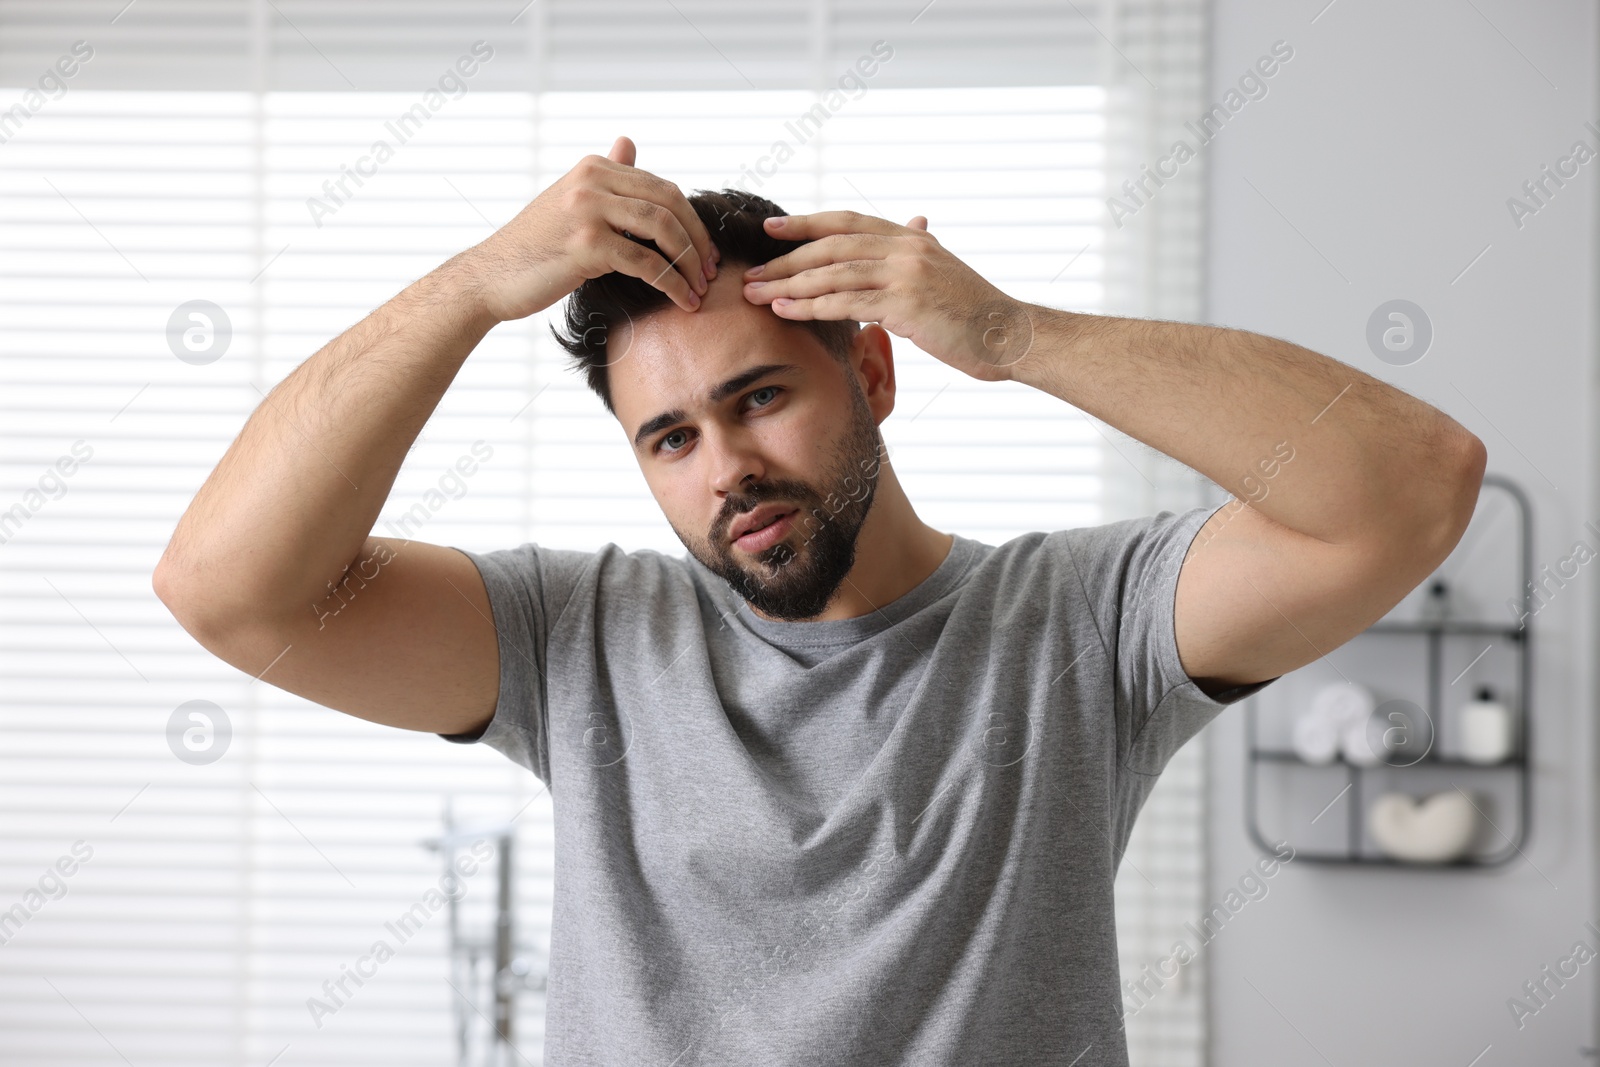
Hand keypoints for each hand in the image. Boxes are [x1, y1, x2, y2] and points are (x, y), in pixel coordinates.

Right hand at [463, 136, 718, 321]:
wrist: (489, 277)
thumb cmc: (534, 248)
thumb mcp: (570, 202)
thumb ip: (605, 177)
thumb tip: (628, 143)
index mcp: (594, 168)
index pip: (663, 188)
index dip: (693, 221)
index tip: (707, 252)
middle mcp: (592, 180)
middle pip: (670, 204)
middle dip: (699, 240)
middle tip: (712, 271)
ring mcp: (588, 210)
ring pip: (663, 229)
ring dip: (690, 262)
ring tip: (700, 289)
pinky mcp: (586, 244)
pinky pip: (646, 262)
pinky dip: (671, 283)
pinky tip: (682, 300)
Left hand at [739, 211, 1033, 381]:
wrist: (1010, 335)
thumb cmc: (975, 312)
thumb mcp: (946, 270)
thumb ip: (923, 248)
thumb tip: (919, 222)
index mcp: (910, 238)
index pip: (847, 222)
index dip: (806, 223)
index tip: (771, 228)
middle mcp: (905, 247)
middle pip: (831, 246)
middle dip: (786, 259)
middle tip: (752, 272)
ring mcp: (905, 274)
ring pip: (833, 273)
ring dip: (789, 285)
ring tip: (756, 295)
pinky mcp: (905, 304)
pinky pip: (846, 303)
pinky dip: (810, 307)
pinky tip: (785, 312)